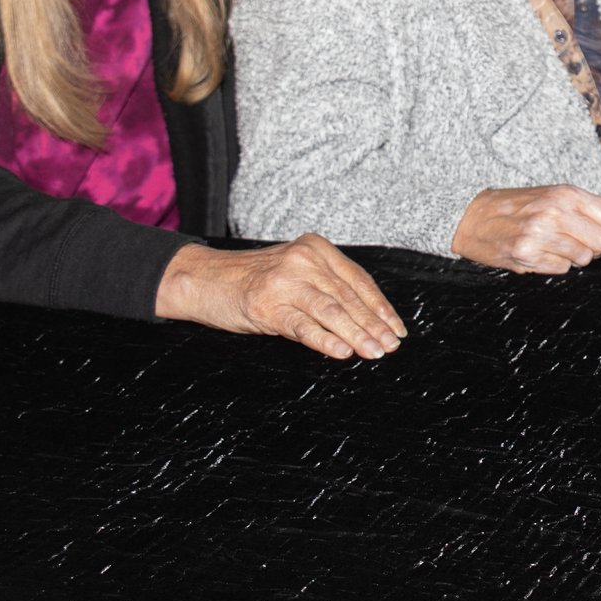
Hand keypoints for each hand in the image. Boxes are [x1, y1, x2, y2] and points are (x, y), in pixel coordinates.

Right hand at [154, 235, 405, 360]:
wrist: (203, 278)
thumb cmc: (252, 278)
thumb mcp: (293, 269)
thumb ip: (325, 283)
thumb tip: (367, 317)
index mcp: (316, 248)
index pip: (358, 280)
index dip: (380, 307)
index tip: (397, 328)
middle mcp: (304, 260)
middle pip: (349, 297)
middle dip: (374, 325)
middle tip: (391, 346)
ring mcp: (285, 282)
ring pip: (332, 311)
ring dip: (358, 335)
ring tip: (375, 352)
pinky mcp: (267, 306)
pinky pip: (303, 326)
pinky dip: (325, 341)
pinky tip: (343, 352)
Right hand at [452, 184, 600, 273]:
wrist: (472, 217)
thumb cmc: (518, 206)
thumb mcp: (553, 194)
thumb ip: (586, 207)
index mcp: (566, 194)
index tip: (599, 231)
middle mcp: (555, 212)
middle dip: (594, 246)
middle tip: (576, 241)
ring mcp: (540, 235)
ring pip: (584, 259)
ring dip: (573, 257)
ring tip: (554, 246)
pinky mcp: (527, 256)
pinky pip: (562, 269)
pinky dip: (554, 265)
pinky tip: (540, 253)